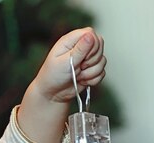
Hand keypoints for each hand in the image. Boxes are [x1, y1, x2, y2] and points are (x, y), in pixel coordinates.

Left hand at [17, 27, 105, 142]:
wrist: (49, 96)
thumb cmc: (50, 79)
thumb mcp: (63, 63)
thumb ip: (79, 50)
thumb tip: (90, 35)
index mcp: (72, 40)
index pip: (93, 35)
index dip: (91, 47)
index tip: (80, 58)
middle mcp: (80, 47)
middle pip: (100, 49)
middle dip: (91, 63)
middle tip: (76, 71)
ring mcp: (86, 59)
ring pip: (103, 62)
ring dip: (92, 74)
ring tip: (76, 78)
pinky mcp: (90, 70)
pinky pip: (102, 74)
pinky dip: (93, 80)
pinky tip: (81, 82)